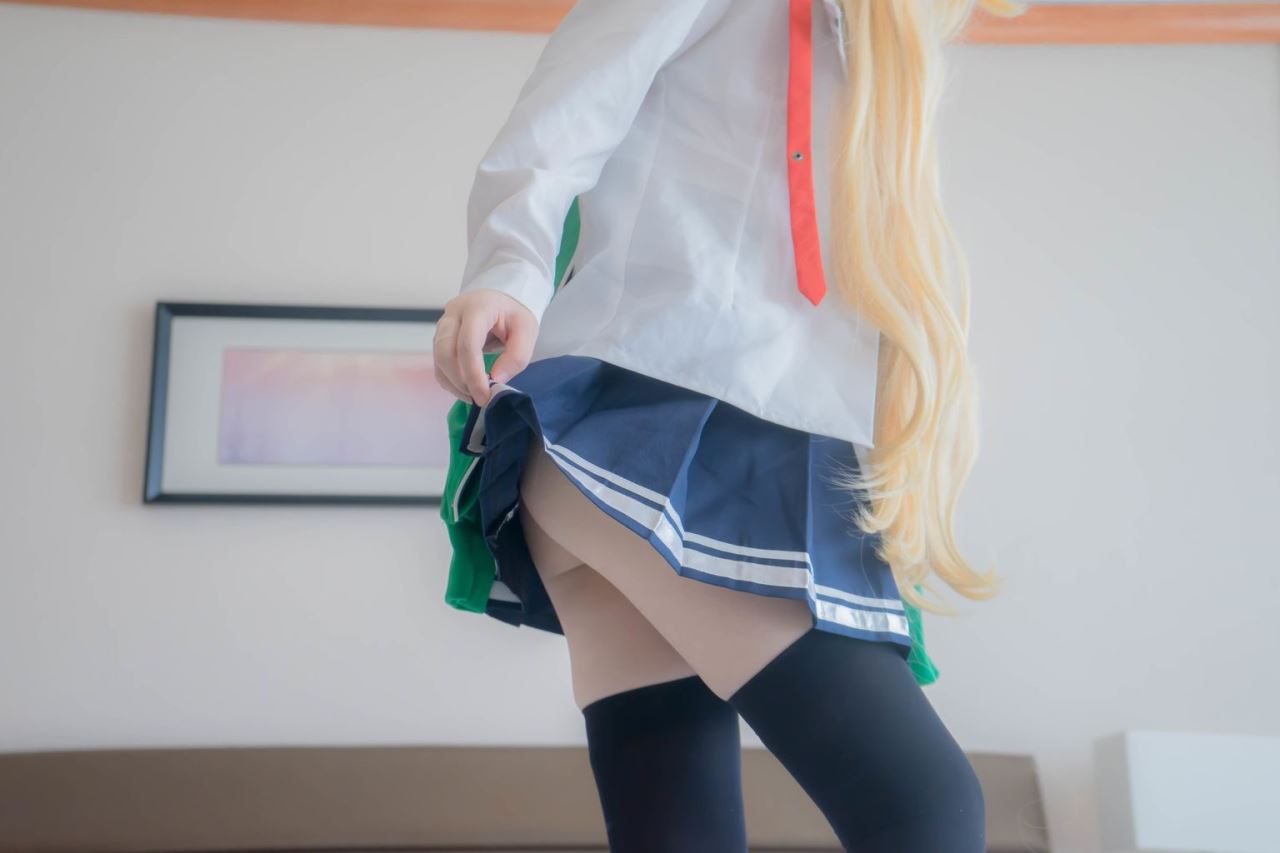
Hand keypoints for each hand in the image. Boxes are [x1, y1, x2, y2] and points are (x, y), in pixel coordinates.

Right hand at [433, 288, 537, 406]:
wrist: (499, 302)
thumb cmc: (513, 315)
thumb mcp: (527, 330)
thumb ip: (517, 355)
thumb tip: (496, 379)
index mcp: (477, 307)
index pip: (467, 343)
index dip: (473, 374)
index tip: (484, 396)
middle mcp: (453, 314)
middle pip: (445, 352)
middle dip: (461, 381)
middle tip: (480, 398)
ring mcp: (443, 326)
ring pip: (438, 360)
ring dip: (454, 383)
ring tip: (475, 395)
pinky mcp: (439, 339)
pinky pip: (438, 364)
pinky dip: (450, 381)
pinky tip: (467, 389)